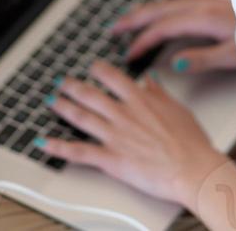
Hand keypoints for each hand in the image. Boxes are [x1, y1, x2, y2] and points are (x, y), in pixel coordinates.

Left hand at [44, 60, 225, 205]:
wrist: (192, 169)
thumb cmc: (190, 142)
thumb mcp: (177, 108)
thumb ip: (159, 93)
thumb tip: (151, 80)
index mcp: (140, 99)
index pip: (112, 77)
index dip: (98, 70)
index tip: (92, 67)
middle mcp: (123, 114)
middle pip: (91, 94)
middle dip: (72, 86)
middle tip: (62, 82)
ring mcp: (115, 136)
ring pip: (81, 117)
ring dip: (62, 108)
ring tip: (51, 101)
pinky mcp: (110, 159)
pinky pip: (79, 152)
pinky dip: (59, 147)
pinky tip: (44, 142)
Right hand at [111, 0, 235, 72]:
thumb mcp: (231, 55)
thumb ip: (202, 59)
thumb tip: (175, 62)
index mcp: (203, 19)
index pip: (163, 29)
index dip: (143, 41)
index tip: (130, 54)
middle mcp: (202, 5)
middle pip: (160, 10)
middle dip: (135, 20)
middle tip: (114, 29)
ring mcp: (207, 0)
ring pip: (168, 0)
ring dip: (146, 7)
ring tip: (128, 15)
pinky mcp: (214, 0)